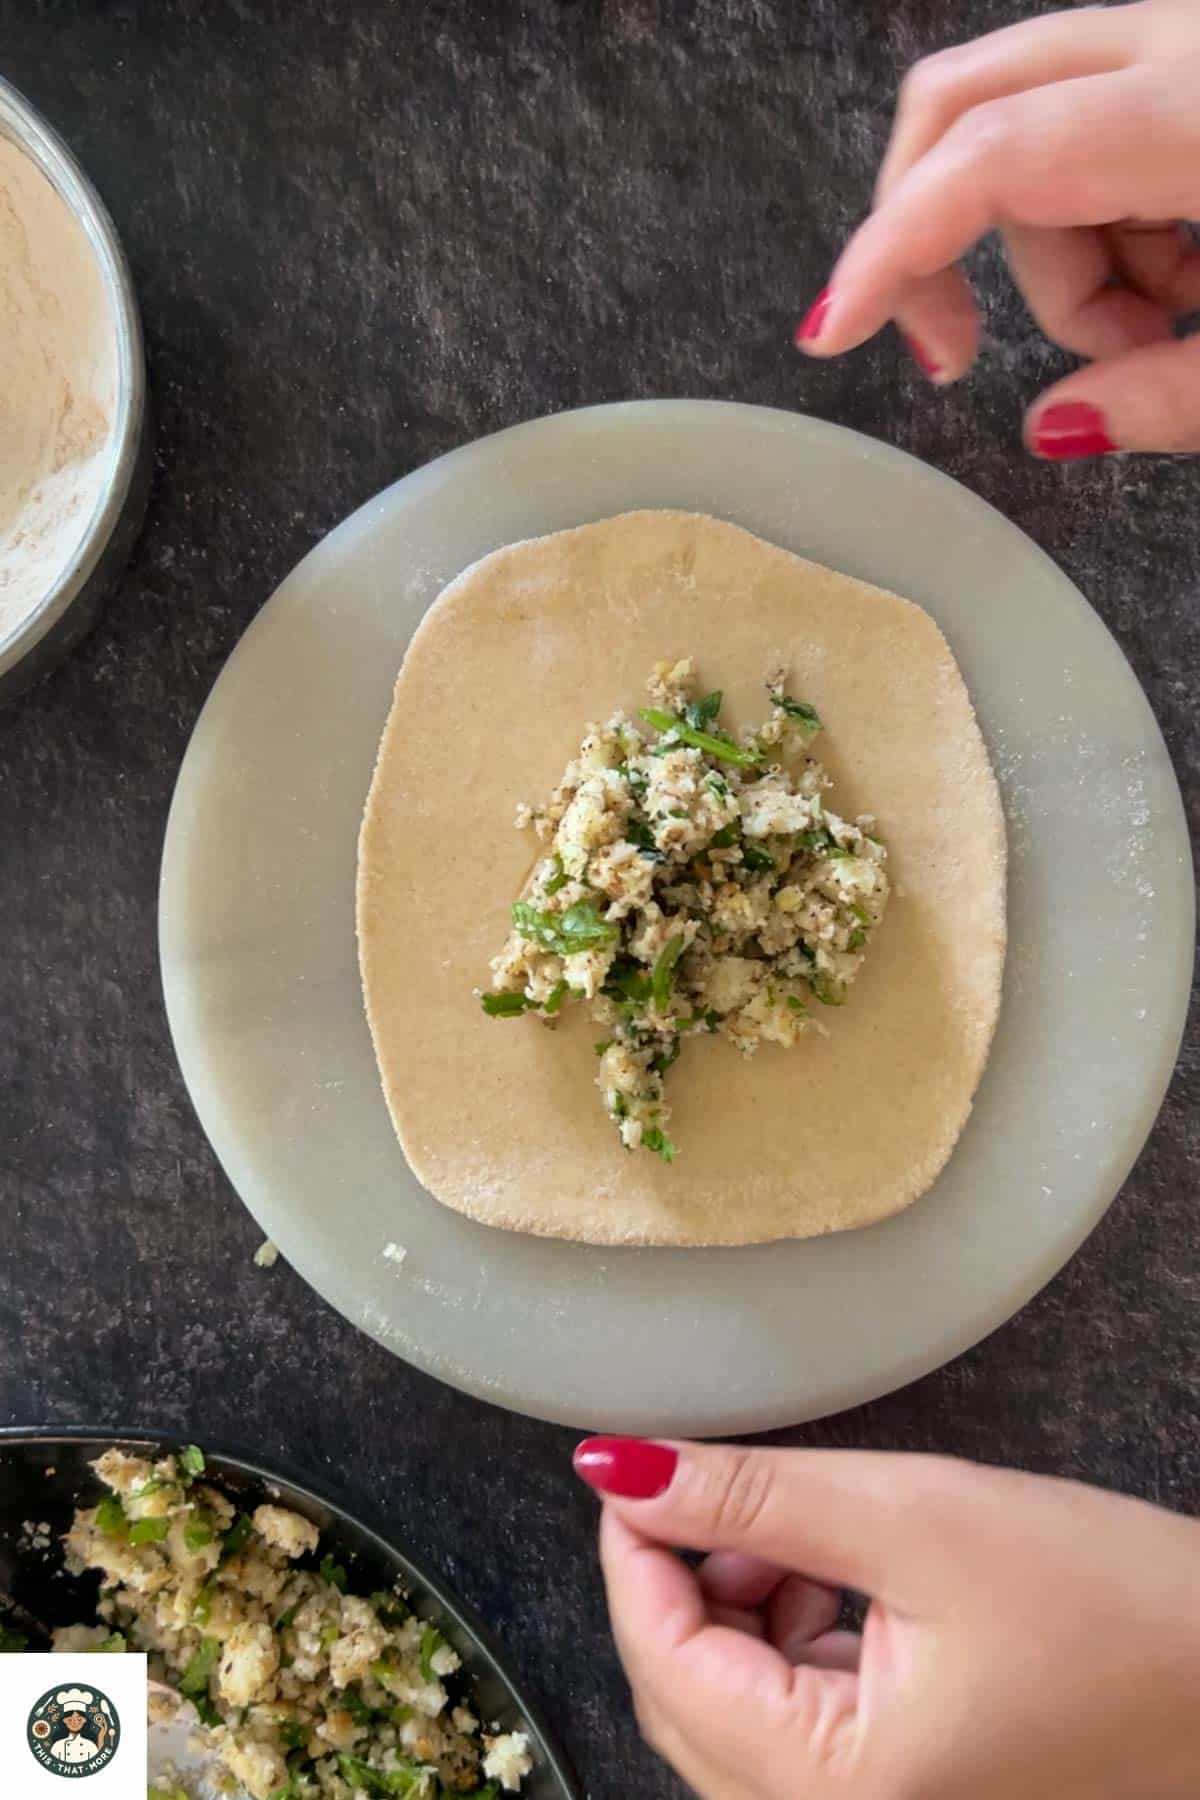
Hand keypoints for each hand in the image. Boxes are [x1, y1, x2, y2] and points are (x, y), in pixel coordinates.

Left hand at [576, 1436, 1199, 1797]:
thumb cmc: (1112, 1607)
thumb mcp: (918, 1520)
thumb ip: (755, 1496)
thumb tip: (618, 1470)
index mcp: (836, 1792)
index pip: (664, 1664)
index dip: (636, 1550)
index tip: (635, 1464)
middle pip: (687, 1699)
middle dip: (688, 1582)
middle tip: (727, 1492)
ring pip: (734, 1712)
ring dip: (739, 1611)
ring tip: (804, 1534)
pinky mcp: (902, 1799)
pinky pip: (795, 1730)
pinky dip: (791, 1646)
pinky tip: (838, 1585)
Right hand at [795, 1, 1199, 456]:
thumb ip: (1171, 398)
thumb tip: (1052, 424)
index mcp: (1198, 109)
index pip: (992, 155)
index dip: (894, 247)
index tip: (833, 333)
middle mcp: (1181, 39)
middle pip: (969, 102)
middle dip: (938, 240)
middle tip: (959, 355)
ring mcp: (1185, 39)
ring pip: (1030, 135)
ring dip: (1056, 259)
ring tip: (1153, 335)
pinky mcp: (1190, 64)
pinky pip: (1092, 132)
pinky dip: (1107, 227)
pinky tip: (1178, 284)